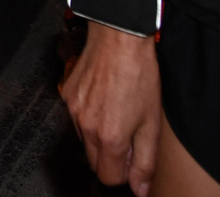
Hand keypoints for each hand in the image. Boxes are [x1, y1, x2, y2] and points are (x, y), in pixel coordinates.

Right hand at [61, 24, 162, 195]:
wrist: (117, 38)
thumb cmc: (138, 75)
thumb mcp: (152, 123)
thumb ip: (146, 161)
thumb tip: (140, 189)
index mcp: (109, 138)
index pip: (109, 178)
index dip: (124, 173)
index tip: (134, 160)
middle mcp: (85, 127)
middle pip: (94, 162)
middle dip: (111, 156)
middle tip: (129, 134)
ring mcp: (72, 110)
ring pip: (84, 140)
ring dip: (99, 136)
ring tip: (117, 112)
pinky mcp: (66, 94)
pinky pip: (76, 118)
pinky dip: (89, 116)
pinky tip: (104, 98)